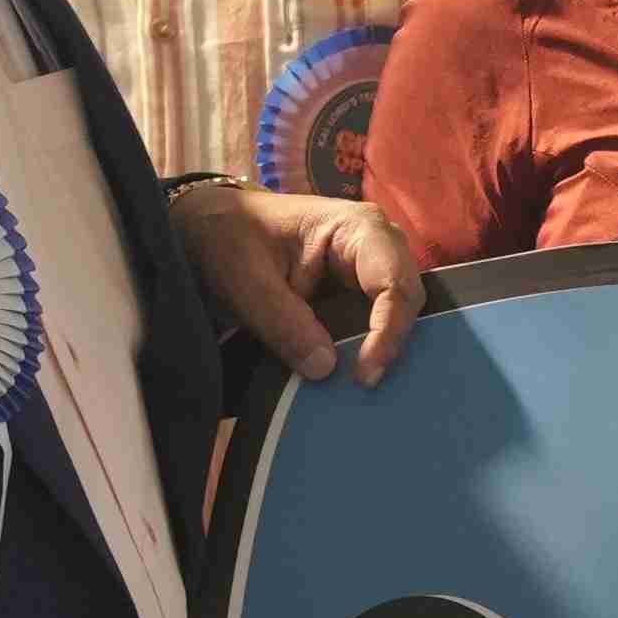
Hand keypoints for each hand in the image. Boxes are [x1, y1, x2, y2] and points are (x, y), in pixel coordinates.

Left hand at [170, 180, 420, 382]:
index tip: (364, 376)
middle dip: (390, 345)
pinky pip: (374, 326)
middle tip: (361, 386)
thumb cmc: (228, 239)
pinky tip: (348, 379)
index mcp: (356, 228)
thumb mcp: (244, 279)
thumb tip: (326, 369)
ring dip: (380, 352)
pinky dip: (364, 352)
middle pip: (406, 301)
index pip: (392, 283)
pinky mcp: (357, 296)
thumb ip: (282, 322)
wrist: (211, 231)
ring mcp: (370, 272)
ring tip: (356, 388)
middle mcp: (377, 248)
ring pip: (397, 317)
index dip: (387, 332)